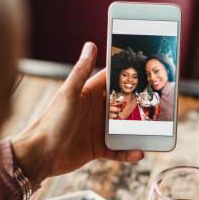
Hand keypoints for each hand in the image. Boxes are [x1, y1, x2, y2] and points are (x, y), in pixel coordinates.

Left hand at [11, 42, 143, 181]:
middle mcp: (95, 110)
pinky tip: (139, 152)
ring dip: (139, 130)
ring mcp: (98, 129)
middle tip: (159, 102)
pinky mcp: (98, 148)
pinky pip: (119, 150)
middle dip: (140, 104)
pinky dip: (129, 152)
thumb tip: (90, 44)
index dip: (128, 74)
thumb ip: (81, 71)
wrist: (40, 155)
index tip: (147, 69)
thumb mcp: (69, 94)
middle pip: (124, 104)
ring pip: (125, 128)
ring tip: (155, 130)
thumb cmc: (51, 122)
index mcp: (89, 94)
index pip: (112, 80)